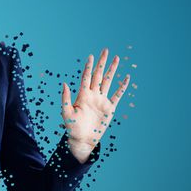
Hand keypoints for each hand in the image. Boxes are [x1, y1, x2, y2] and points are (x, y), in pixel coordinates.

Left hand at [61, 48, 130, 162]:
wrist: (83, 139)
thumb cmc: (72, 127)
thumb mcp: (66, 113)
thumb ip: (65, 98)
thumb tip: (64, 83)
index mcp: (82, 95)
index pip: (87, 77)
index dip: (89, 67)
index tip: (91, 56)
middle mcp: (93, 95)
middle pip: (99, 75)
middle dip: (102, 63)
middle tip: (106, 50)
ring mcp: (102, 100)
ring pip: (109, 82)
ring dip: (113, 70)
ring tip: (117, 59)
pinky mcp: (110, 108)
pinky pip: (117, 95)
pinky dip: (122, 87)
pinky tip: (126, 78)